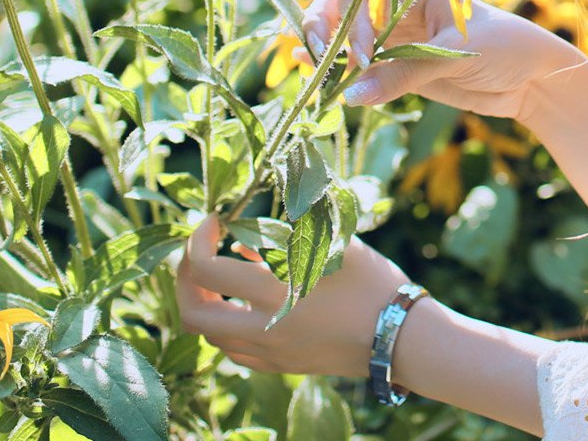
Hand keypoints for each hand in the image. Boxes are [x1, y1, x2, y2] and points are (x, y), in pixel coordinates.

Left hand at [174, 214, 409, 377]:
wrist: (403, 339)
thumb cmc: (374, 283)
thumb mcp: (335, 242)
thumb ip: (289, 228)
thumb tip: (251, 223)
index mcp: (274, 293)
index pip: (205, 270)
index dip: (197, 240)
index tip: (215, 220)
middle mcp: (264, 328)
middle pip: (192, 314)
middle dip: (184, 278)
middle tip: (201, 252)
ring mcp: (271, 353)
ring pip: (211, 336)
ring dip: (206, 302)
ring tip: (225, 275)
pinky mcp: (282, 366)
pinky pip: (236, 352)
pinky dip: (228, 326)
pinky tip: (247, 305)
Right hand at [300, 0, 581, 119]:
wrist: (536, 79)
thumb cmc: (507, 48)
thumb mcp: (457, 56)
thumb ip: (405, 74)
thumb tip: (352, 94)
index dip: (352, 24)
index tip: (361, 58)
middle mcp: (401, 8)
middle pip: (345, 8)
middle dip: (323, 27)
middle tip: (311, 55)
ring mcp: (399, 38)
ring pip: (348, 39)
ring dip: (325, 50)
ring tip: (304, 65)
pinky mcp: (401, 68)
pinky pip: (363, 68)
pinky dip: (341, 72)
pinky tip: (318, 77)